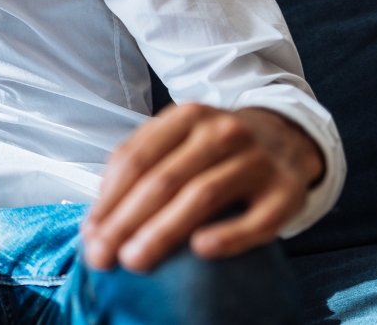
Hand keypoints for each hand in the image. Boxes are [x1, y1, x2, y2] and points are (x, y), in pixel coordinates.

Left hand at [81, 103, 323, 272]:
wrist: (285, 137)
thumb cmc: (215, 149)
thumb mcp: (177, 140)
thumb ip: (139, 166)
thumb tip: (98, 220)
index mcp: (186, 117)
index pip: (136, 159)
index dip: (108, 199)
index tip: (89, 234)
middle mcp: (222, 131)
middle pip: (163, 180)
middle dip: (126, 221)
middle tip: (103, 256)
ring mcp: (257, 160)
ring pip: (202, 196)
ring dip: (163, 231)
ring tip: (135, 260)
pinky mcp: (287, 192)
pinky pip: (258, 220)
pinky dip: (229, 235)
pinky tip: (201, 250)